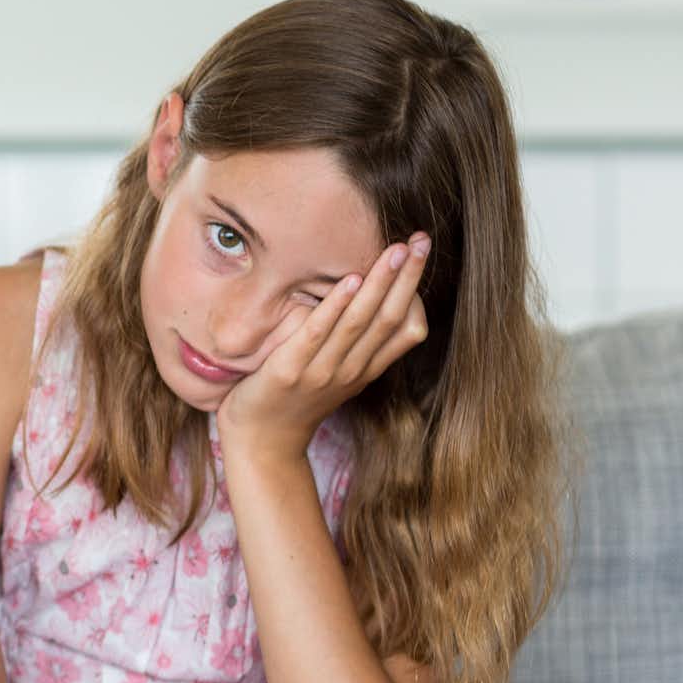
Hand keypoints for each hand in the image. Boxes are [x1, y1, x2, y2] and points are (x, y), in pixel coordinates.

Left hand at [216, 233, 429, 460]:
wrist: (261, 443)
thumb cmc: (294, 401)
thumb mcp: (336, 375)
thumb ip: (355, 346)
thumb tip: (367, 302)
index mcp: (366, 369)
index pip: (407, 327)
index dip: (416, 289)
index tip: (420, 253)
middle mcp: (351, 370)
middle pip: (389, 318)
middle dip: (406, 277)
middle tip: (420, 240)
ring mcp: (322, 371)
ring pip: (360, 322)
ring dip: (380, 284)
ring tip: (394, 250)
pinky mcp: (291, 370)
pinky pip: (317, 333)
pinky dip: (335, 306)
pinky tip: (350, 280)